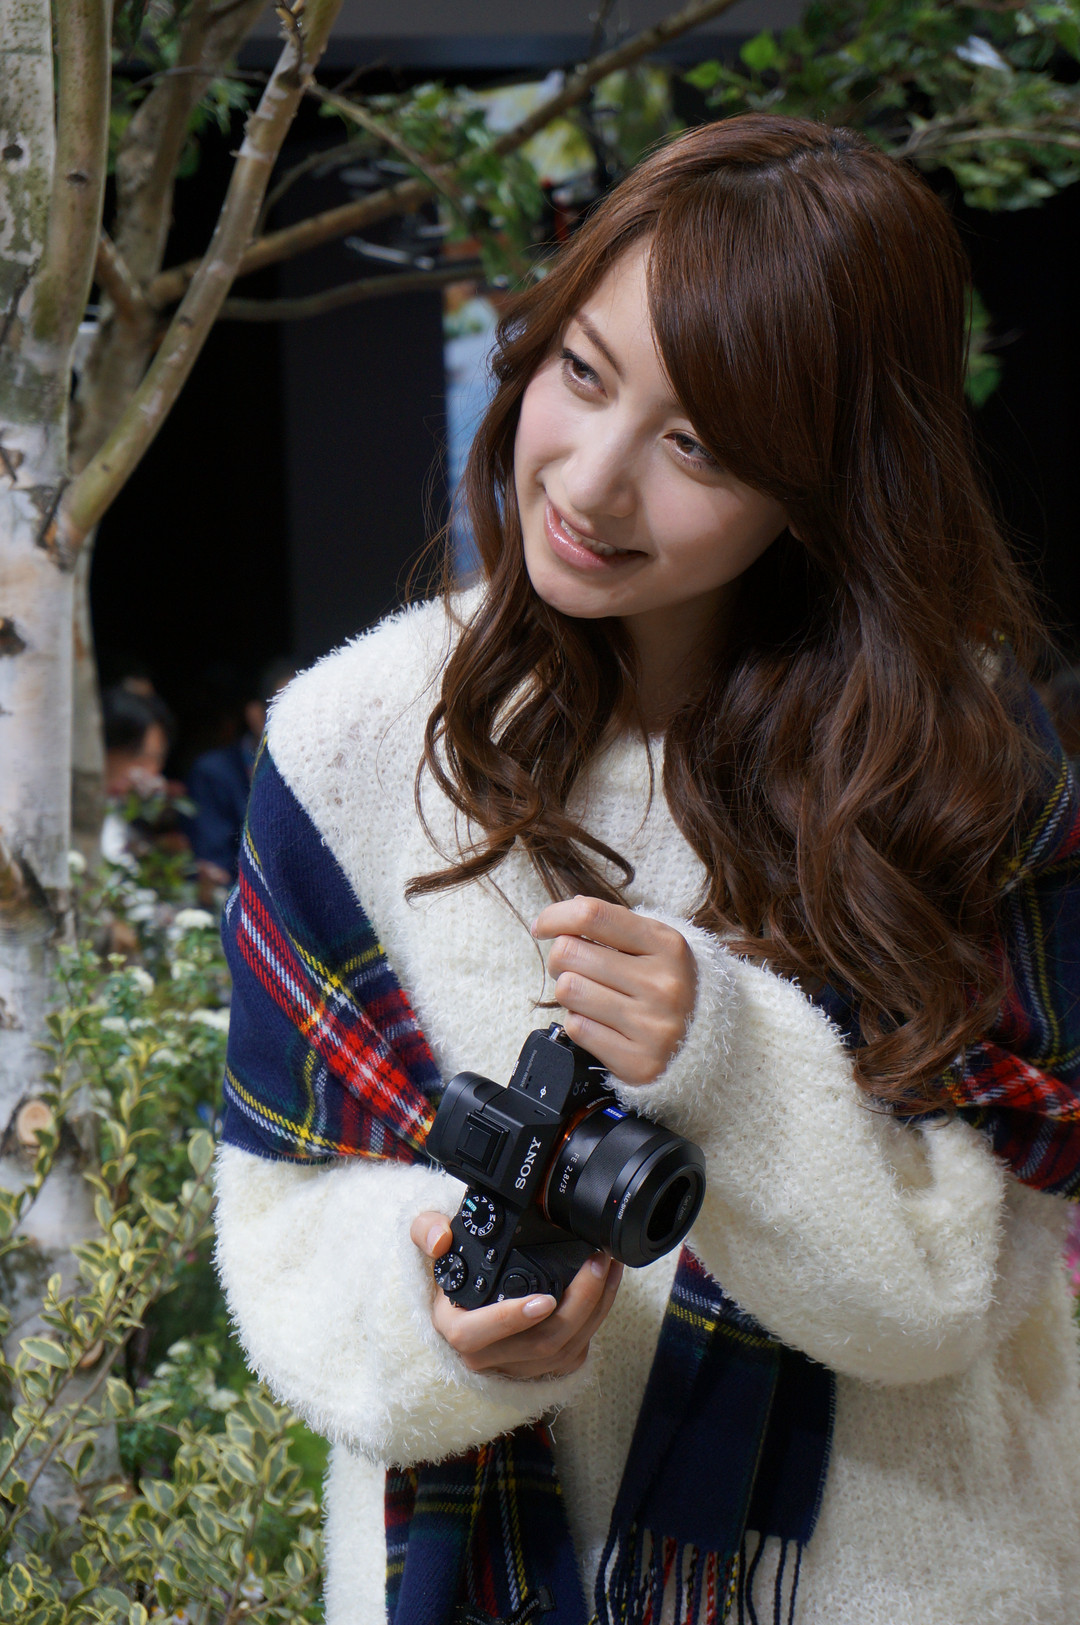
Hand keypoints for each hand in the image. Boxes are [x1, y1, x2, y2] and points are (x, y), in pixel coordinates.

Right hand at [410, 1211, 622, 1378]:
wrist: (469, 1299)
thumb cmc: (454, 1273)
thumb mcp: (431, 1244)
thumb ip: (426, 1229)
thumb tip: (440, 1238)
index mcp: (456, 1328)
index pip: (478, 1336)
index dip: (512, 1320)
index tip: (545, 1299)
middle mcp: (485, 1356)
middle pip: (540, 1344)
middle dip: (578, 1304)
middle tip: (595, 1263)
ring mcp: (517, 1365)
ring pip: (565, 1349)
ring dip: (595, 1307)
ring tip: (608, 1266)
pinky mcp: (542, 1367)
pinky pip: (576, 1350)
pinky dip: (598, 1318)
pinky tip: (608, 1286)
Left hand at [532, 895, 696, 1084]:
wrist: (707, 1043)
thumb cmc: (666, 985)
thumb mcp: (654, 945)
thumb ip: (613, 925)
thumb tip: (568, 912)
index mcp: (667, 945)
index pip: (592, 916)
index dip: (555, 916)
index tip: (542, 926)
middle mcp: (663, 984)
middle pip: (570, 953)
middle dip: (561, 959)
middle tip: (575, 968)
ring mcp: (653, 1025)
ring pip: (568, 990)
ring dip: (570, 993)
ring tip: (591, 996)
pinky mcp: (638, 1060)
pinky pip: (577, 1028)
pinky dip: (580, 1023)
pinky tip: (602, 1023)